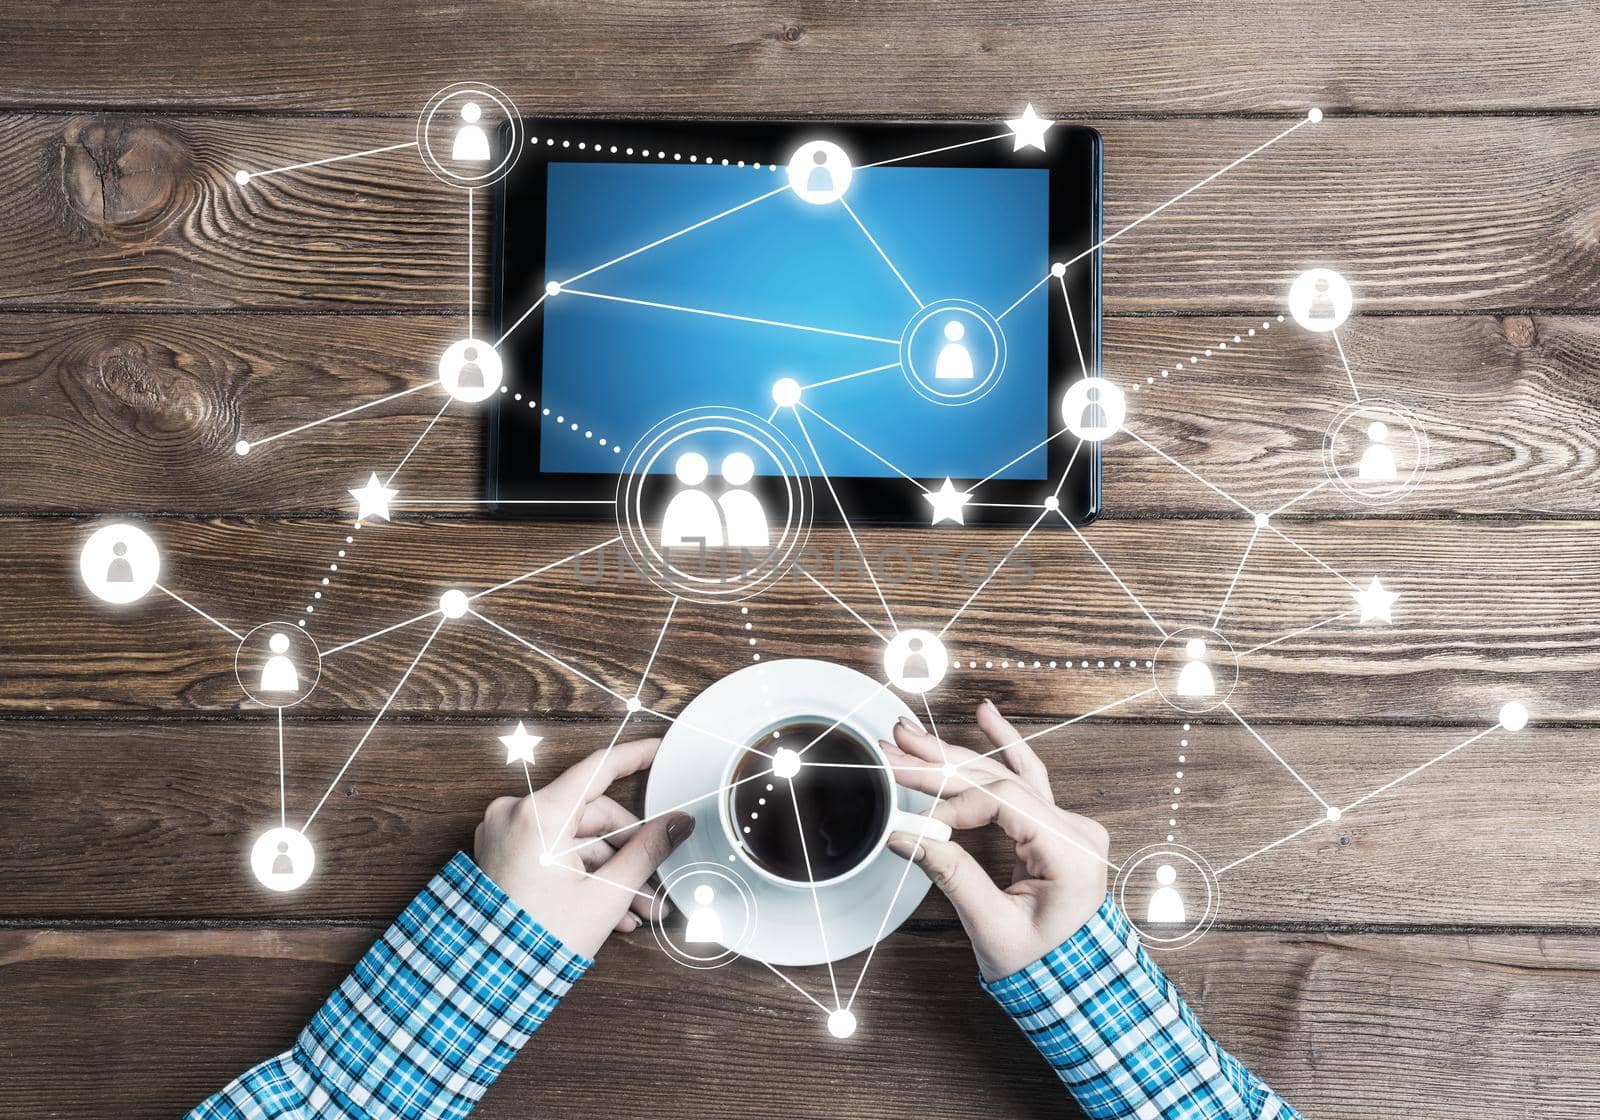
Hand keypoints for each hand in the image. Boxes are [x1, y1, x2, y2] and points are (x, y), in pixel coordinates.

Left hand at [474, 737, 694, 959]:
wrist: (484, 982)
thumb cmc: (538, 941)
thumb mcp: (606, 895)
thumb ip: (647, 850)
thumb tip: (677, 822)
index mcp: (539, 814)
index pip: (598, 768)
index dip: (635, 757)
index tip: (659, 750)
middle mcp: (515, 814)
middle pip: (590, 816)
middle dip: (628, 852)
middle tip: (656, 884)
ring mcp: (504, 834)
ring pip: (574, 841)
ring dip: (608, 872)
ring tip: (636, 910)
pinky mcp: (499, 855)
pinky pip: (551, 853)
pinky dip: (580, 875)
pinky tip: (608, 910)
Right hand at [883, 701, 1109, 981]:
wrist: (1075, 983)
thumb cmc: (1042, 965)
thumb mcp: (992, 926)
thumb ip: (951, 875)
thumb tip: (906, 835)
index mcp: (1070, 853)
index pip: (1004, 800)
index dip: (954, 802)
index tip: (920, 823)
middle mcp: (1075, 830)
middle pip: (998, 779)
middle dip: (940, 764)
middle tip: (893, 747)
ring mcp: (1068, 824)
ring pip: (1005, 774)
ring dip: (954, 755)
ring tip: (911, 734)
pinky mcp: (1054, 826)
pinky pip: (1027, 777)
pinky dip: (1003, 747)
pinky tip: (985, 715)